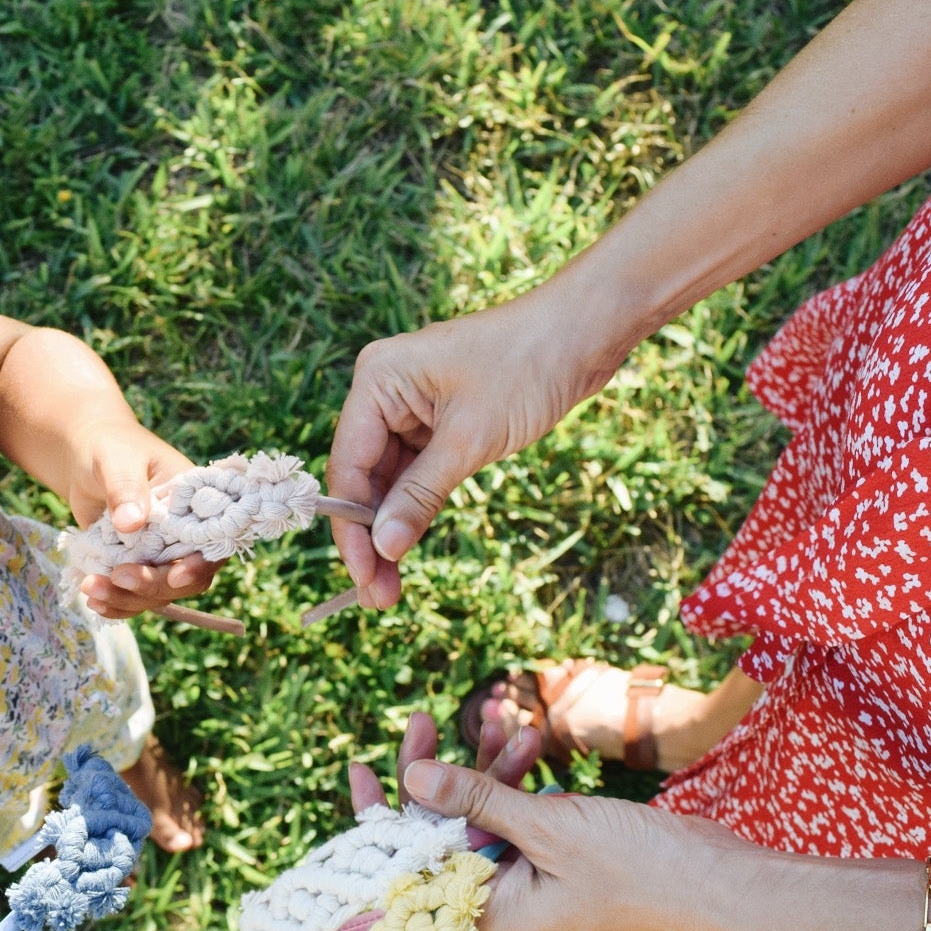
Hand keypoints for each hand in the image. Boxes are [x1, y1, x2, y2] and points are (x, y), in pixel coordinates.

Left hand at [66, 418, 220, 618]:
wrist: (84, 456)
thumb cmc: (109, 447)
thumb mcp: (117, 459)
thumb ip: (125, 487)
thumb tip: (130, 524)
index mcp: (196, 503)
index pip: (212, 541)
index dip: (200, 564)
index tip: (175, 576)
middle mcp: (185, 533)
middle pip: (185, 577)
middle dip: (154, 585)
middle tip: (118, 577)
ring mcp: (162, 553)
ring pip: (159, 593)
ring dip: (128, 599)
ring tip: (92, 589)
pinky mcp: (138, 565)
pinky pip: (135, 595)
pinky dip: (117, 603)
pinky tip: (95, 601)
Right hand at [329, 285, 636, 607]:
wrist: (582, 333)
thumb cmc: (526, 367)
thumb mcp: (470, 439)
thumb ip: (421, 494)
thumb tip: (384, 548)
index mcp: (377, 381)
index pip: (348, 465)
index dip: (352, 528)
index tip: (364, 577)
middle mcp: (384, 392)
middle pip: (363, 477)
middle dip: (371, 537)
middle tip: (379, 597)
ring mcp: (411, 406)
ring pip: (389, 480)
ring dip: (391, 529)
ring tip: (392, 586)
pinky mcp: (439, 420)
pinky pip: (416, 471)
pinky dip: (415, 507)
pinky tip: (410, 546)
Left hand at [365, 715, 750, 930]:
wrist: (710, 875)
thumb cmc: (634, 868)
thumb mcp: (546, 826)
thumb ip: (475, 801)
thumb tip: (410, 777)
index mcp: (483, 913)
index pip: (408, 866)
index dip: (379, 819)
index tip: (356, 770)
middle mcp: (495, 899)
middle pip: (438, 831)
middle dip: (434, 773)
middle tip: (422, 717)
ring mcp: (522, 874)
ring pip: (477, 812)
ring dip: (485, 764)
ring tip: (497, 717)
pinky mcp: (549, 852)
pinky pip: (513, 809)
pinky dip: (515, 775)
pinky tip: (526, 736)